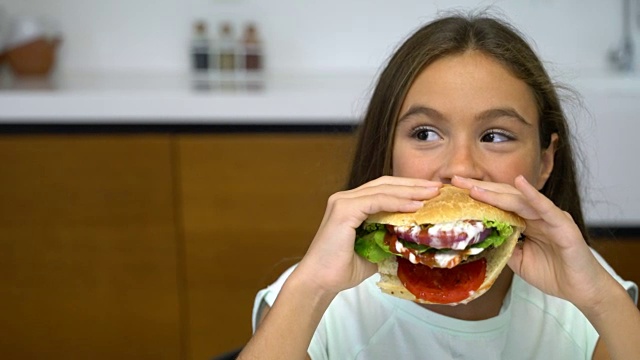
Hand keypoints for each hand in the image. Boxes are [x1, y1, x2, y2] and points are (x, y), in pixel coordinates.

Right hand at [295, 176, 441, 295]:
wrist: (320, 282)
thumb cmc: (342, 269)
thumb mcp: (373, 251)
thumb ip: (388, 239)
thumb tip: (413, 239)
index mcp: (351, 205)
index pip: (384, 190)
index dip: (408, 189)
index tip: (431, 194)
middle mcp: (345, 198)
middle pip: (385, 184)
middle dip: (413, 185)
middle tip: (438, 188)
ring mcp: (343, 201)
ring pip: (383, 189)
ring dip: (410, 191)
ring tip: (433, 193)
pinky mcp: (343, 209)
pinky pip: (376, 201)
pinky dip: (397, 201)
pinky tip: (416, 204)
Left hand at [451, 175, 612, 310]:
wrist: (581, 290)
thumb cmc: (553, 274)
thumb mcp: (518, 260)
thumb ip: (503, 245)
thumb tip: (480, 238)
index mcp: (526, 221)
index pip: (498, 204)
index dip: (478, 196)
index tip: (454, 190)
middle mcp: (537, 214)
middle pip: (505, 196)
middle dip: (480, 188)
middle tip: (456, 179)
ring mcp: (550, 217)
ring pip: (520, 200)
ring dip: (496, 193)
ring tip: (474, 187)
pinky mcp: (563, 225)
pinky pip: (546, 207)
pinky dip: (532, 195)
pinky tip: (520, 183)